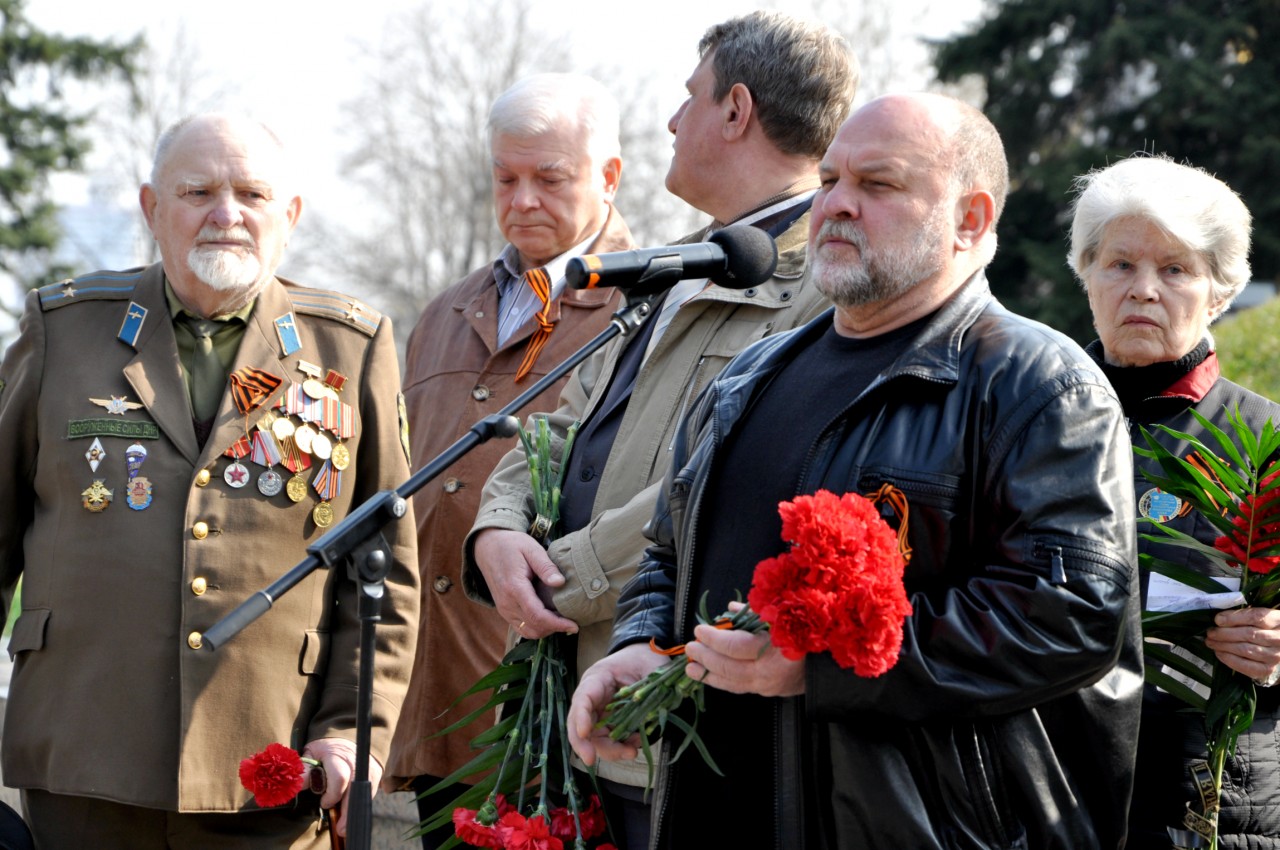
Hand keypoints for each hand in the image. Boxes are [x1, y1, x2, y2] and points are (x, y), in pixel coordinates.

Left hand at [303, 737, 382, 837]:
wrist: (345, 740)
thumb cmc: (324, 750)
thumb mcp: (311, 754)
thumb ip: (305, 769)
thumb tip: (297, 784)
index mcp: (337, 755)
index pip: (339, 777)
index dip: (332, 795)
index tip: (324, 804)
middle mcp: (355, 761)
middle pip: (354, 789)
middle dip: (347, 810)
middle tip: (341, 829)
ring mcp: (366, 768)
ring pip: (363, 793)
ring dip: (354, 810)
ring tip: (345, 826)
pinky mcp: (374, 774)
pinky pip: (368, 793)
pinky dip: (359, 805)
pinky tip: (351, 812)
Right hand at [473, 528, 576, 637]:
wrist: (487, 547)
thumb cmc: (511, 545)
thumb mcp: (531, 548)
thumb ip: (545, 566)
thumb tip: (560, 582)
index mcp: (514, 588)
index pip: (537, 615)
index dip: (557, 624)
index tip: (574, 626)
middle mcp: (507, 603)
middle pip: (534, 627)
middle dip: (556, 628)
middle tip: (573, 622)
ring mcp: (504, 609)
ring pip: (528, 631)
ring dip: (547, 630)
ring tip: (563, 621)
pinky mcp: (504, 610)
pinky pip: (521, 628)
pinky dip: (537, 628)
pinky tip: (549, 619)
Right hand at [568, 643, 663, 765]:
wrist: (646, 657)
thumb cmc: (645, 658)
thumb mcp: (651, 668)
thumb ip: (650, 691)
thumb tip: (650, 717)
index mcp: (598, 677)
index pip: (583, 698)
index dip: (580, 717)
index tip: (584, 733)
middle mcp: (594, 697)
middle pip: (579, 723)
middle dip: (583, 744)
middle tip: (591, 760)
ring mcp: (600, 711)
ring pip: (593, 737)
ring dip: (608, 749)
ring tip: (631, 751)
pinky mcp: (610, 722)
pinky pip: (609, 739)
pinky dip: (620, 747)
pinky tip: (635, 744)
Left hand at [684, 619, 804, 697]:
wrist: (832, 660)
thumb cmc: (809, 630)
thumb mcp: (784, 614)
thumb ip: (755, 612)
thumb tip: (729, 609)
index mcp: (777, 649)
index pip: (738, 647)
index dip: (716, 639)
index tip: (700, 630)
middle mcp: (772, 672)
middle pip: (731, 668)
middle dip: (707, 658)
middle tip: (690, 648)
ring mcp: (771, 686)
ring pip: (733, 684)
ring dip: (709, 675)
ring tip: (691, 668)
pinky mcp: (770, 692)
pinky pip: (741, 688)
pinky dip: (723, 681)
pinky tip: (710, 675)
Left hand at [1206, 606, 1279, 683]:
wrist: (1275, 648)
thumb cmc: (1262, 628)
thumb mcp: (1258, 617)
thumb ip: (1243, 615)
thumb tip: (1219, 619)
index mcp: (1277, 620)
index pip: (1255, 617)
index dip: (1234, 618)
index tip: (1217, 620)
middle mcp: (1279, 639)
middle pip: (1249, 634)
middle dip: (1224, 633)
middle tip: (1210, 632)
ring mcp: (1275, 655)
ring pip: (1245, 649)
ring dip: (1224, 646)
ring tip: (1211, 642)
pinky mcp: (1267, 669)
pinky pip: (1246, 666)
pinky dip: (1229, 659)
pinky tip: (1219, 653)